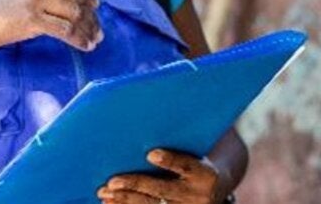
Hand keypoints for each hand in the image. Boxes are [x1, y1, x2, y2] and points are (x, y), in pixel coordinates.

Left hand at [97, 149, 228, 203]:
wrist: (215, 191)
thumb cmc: (196, 165)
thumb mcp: (196, 155)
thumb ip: (177, 147)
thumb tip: (144, 125)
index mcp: (205, 175)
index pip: (187, 166)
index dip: (169, 160)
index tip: (151, 153)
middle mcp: (197, 196)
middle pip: (163, 189)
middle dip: (136, 185)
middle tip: (112, 181)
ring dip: (125, 199)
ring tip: (105, 192)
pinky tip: (110, 202)